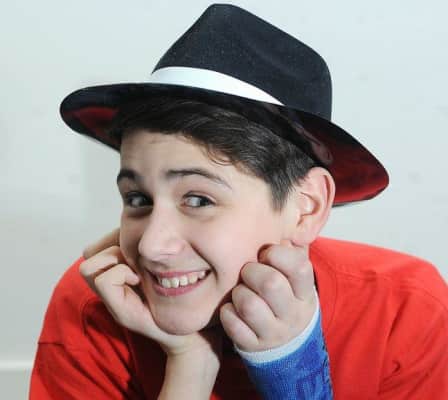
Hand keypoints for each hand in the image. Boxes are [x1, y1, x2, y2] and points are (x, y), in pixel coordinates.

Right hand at [80, 230, 222, 357]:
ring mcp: (113, 299)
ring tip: (137, 270)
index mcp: (120, 270)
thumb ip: (146, 241)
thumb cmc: (181, 288)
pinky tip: (138, 279)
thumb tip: (137, 216)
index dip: (113, 238)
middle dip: (113, 247)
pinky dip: (120, 273)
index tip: (137, 245)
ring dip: (115, 260)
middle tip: (137, 260)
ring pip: (89, 265)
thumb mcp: (162, 257)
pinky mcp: (121, 311)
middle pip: (90, 252)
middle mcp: (112, 285)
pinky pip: (103, 279)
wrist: (192, 327)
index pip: (96, 245)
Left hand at [219, 239, 316, 351]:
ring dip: (238, 293)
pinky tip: (232, 309)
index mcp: (305, 293)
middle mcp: (293, 314)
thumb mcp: (295, 280)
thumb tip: (285, 218)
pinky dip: (227, 313)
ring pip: (249, 304)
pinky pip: (233, 325)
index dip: (279, 254)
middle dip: (252, 272)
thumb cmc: (285, 300)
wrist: (287, 345)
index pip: (299, 267)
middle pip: (270, 283)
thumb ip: (291, 251)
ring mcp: (274, 333)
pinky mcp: (254, 346)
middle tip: (247, 271)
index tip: (266, 253)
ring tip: (240, 291)